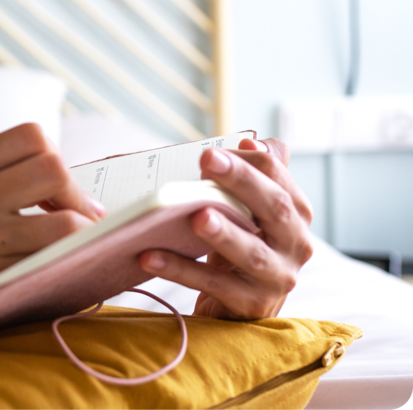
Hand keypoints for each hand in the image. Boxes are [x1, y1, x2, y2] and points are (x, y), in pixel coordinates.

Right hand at [0, 123, 104, 326]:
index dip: (55, 157)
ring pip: (64, 223)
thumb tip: (62, 179)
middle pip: (52, 170)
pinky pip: (50, 265)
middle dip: (76, 195)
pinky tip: (63, 268)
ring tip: (78, 245)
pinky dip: (69, 264)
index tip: (57, 188)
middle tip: (80, 217)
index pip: (30, 136)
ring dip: (83, 234)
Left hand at [139, 138, 313, 319]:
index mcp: (295, 214)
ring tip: (195, 216)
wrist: (237, 305)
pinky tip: (149, 255)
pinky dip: (181, 270)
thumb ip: (256, 175)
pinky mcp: (252, 306)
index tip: (211, 151)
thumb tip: (253, 140)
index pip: (279, 179)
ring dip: (223, 233)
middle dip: (242, 181)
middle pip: (275, 208)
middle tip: (206, 159)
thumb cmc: (239, 246)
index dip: (248, 162)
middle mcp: (296, 245)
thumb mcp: (249, 210)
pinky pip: (214, 285)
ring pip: (252, 253)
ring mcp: (277, 278)